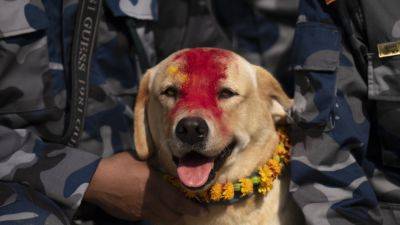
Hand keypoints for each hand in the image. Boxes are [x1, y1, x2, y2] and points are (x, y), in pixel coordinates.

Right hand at [84, 151, 205, 222]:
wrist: (97, 182)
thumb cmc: (119, 166)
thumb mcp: (141, 159)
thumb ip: (156, 163)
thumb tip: (166, 159)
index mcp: (156, 186)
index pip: (179, 202)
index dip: (194, 208)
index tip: (204, 210)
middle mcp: (152, 202)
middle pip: (174, 215)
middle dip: (186, 214)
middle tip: (195, 211)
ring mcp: (141, 211)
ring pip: (163, 219)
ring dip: (173, 217)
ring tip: (179, 213)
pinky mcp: (133, 215)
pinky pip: (150, 218)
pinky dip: (159, 216)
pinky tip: (158, 210)